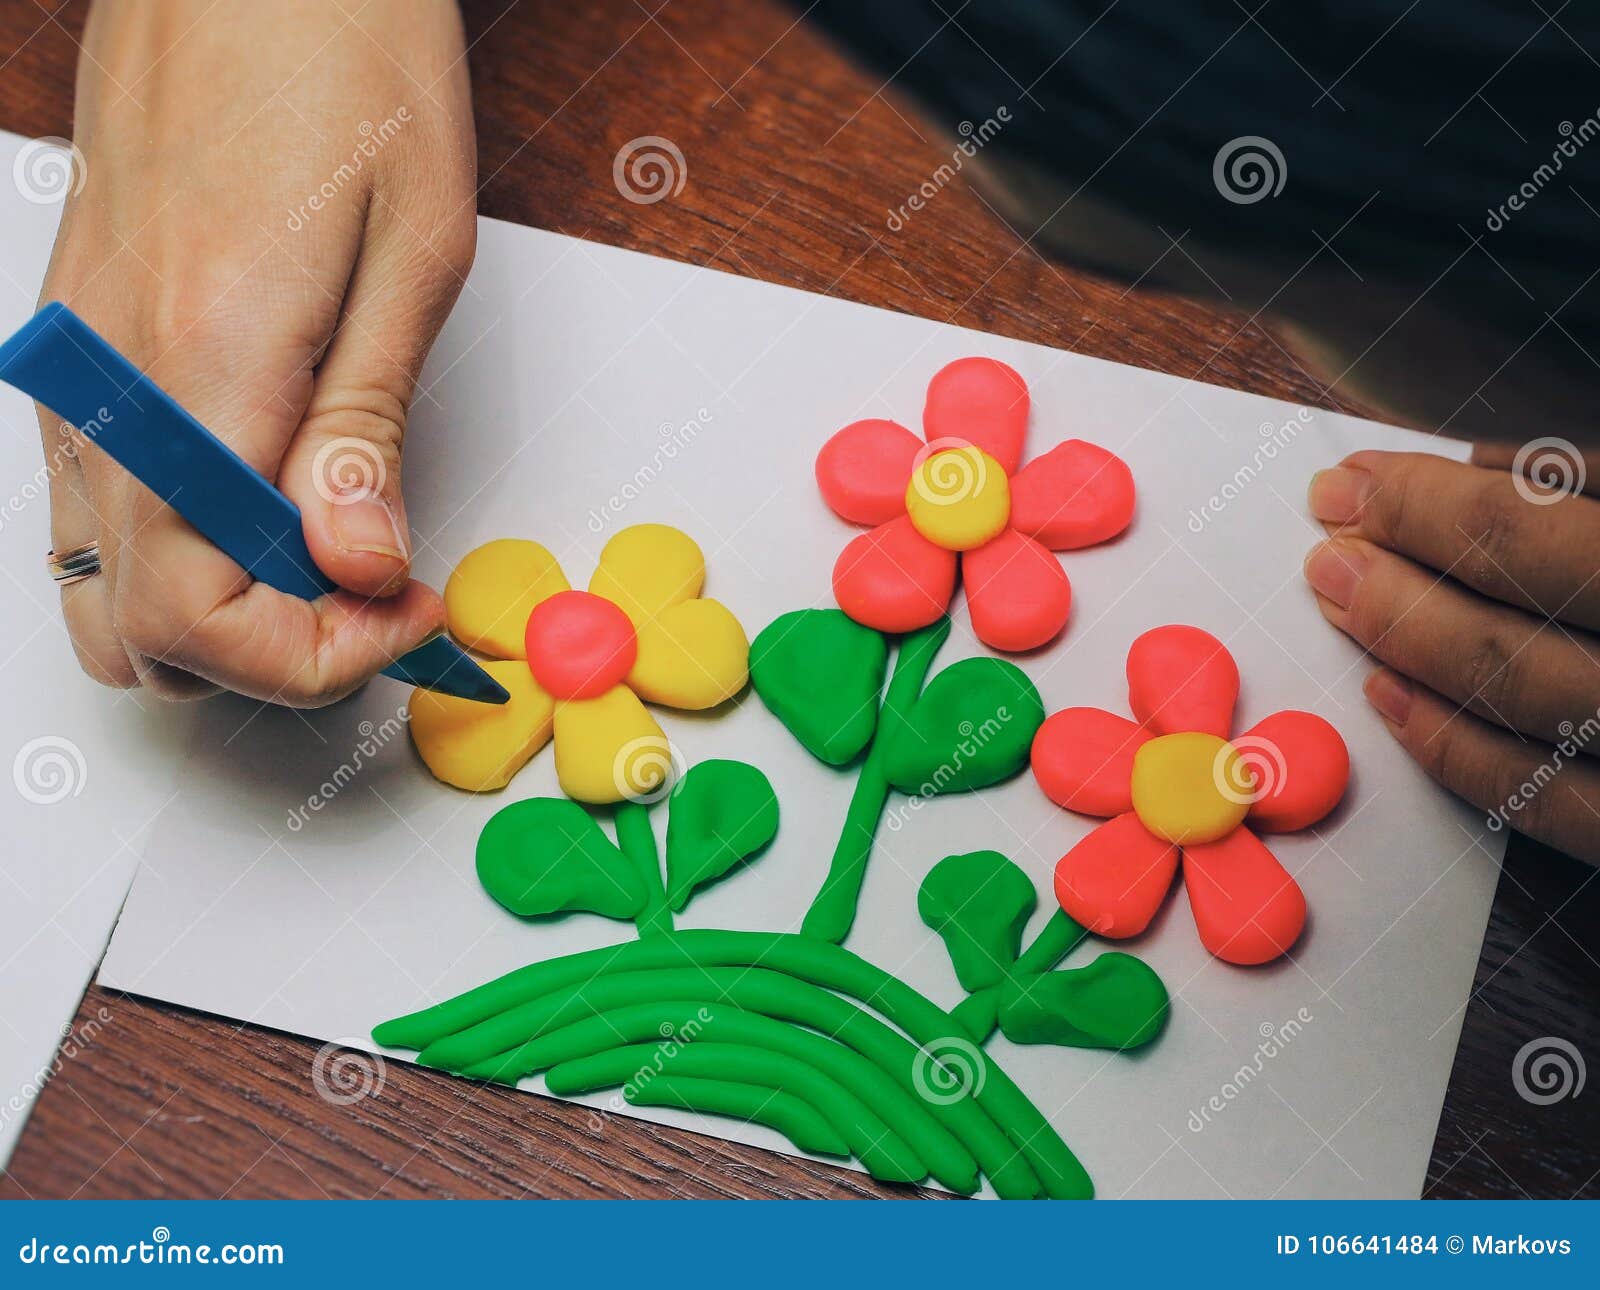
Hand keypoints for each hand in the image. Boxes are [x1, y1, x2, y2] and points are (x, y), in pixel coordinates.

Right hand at [38, 0, 474, 704]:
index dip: (310, 658)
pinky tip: (269, 497)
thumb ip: (365, 433)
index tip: (403, 613)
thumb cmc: (347, 65)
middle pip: (135, 624)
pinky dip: (178, 546)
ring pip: (100, 579)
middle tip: (379, 592)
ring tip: (331, 551)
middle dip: (270, 651)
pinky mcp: (74, 345)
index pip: (198, 614)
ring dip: (218, 609)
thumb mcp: (409, 256)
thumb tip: (356, 569)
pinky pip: (96, 504)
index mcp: (197, 367)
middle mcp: (103, 382)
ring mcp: (71, 367)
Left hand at [1303, 448, 1599, 861]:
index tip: (1353, 483)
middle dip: (1400, 580)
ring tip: (1342, 605)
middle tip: (1326, 545)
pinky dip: (1462, 755)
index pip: (1533, 532)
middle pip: (1520, 624)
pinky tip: (1394, 703)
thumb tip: (1484, 468)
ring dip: (1412, 654)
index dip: (1424, 504)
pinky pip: (1559, 812)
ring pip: (1529, 713)